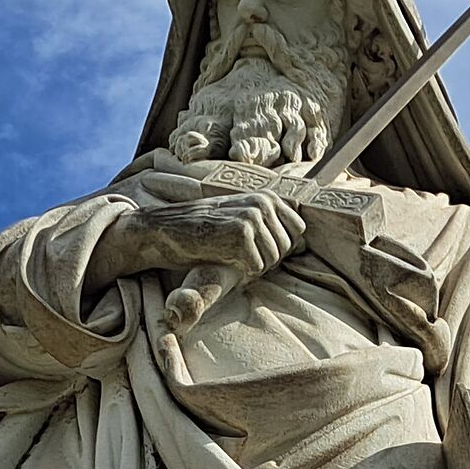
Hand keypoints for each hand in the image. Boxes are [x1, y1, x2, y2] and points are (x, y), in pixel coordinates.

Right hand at [91, 191, 306, 291]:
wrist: (164, 230)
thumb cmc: (203, 231)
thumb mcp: (240, 220)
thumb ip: (271, 227)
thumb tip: (305, 245)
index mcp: (267, 197)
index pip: (298, 231)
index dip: (278, 247)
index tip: (253, 247)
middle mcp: (263, 202)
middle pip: (288, 247)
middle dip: (266, 258)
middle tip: (237, 253)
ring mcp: (253, 215)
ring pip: (274, 258)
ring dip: (252, 266)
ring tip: (229, 255)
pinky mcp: (241, 233)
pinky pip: (257, 266)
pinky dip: (241, 272)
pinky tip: (222, 259)